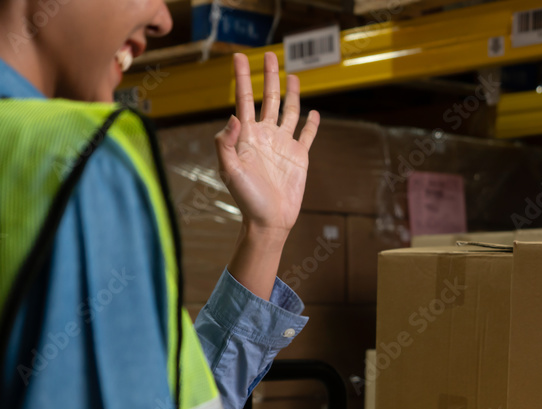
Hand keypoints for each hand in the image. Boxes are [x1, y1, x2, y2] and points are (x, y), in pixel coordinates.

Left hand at [215, 51, 319, 237]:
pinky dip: (311, 124)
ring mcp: (283, 145)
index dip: (242, 78)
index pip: (244, 99)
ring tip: (293, 75)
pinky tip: (314, 113)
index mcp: (247, 135)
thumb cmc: (246, 198)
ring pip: (289, 112)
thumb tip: (233, 117)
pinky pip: (306, 135)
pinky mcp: (299, 157)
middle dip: (269, 77)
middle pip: (269, 98)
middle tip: (269, 54)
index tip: (239, 57)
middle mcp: (266, 135)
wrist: (269, 220)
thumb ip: (226, 143)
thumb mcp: (229, 171)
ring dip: (291, 93)